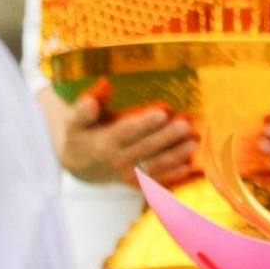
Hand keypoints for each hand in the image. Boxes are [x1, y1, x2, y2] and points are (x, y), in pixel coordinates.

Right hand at [54, 88, 195, 187]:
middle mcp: (118, 160)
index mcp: (104, 142)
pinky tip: (190, 167)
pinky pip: (157, 182)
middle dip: (167, 137)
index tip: (162, 111)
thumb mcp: (75, 121)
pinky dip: (174, 176)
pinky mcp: (139, 183)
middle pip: (146, 148)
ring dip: (176, 155)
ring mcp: (130, 174)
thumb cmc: (82, 136)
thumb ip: (85, 107)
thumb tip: (102, 85)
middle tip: (186, 125)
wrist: (80, 169)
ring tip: (194, 142)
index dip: (144, 123)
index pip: (126, 131)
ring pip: (155, 166)